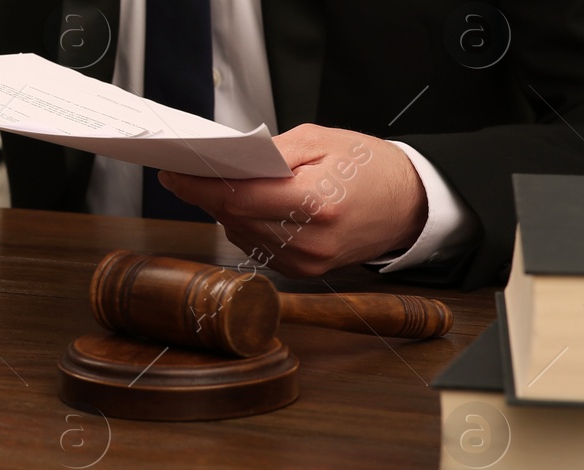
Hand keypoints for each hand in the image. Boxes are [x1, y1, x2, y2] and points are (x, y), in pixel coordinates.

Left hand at [158, 124, 427, 276]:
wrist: (410, 204)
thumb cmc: (370, 167)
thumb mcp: (322, 140)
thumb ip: (270, 151)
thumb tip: (225, 160)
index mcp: (315, 203)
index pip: (237, 198)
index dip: (198, 187)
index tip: (173, 175)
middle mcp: (310, 240)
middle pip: (234, 218)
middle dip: (207, 194)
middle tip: (188, 173)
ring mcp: (306, 261)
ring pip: (241, 234)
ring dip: (225, 211)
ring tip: (219, 185)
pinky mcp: (304, 271)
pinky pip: (257, 247)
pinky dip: (246, 225)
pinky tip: (249, 207)